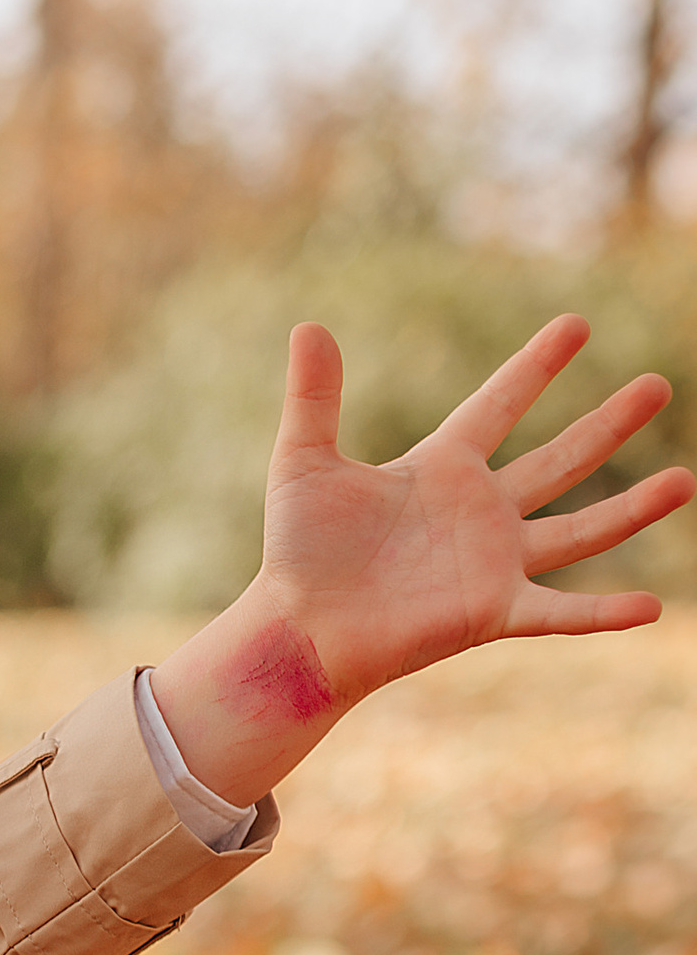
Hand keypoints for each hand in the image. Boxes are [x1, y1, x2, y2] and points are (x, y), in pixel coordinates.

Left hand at [150, 316, 693, 798]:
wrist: (298, 631)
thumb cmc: (298, 553)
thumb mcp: (305, 463)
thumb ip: (314, 397)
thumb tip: (309, 325)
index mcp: (440, 468)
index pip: (498, 404)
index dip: (535, 366)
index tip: (577, 323)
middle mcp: (479, 512)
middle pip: (559, 459)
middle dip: (608, 424)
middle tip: (658, 385)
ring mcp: (493, 563)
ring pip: (579, 530)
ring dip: (633, 508)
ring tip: (687, 482)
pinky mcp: (492, 612)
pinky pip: (560, 613)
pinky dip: (603, 613)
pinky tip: (650, 608)